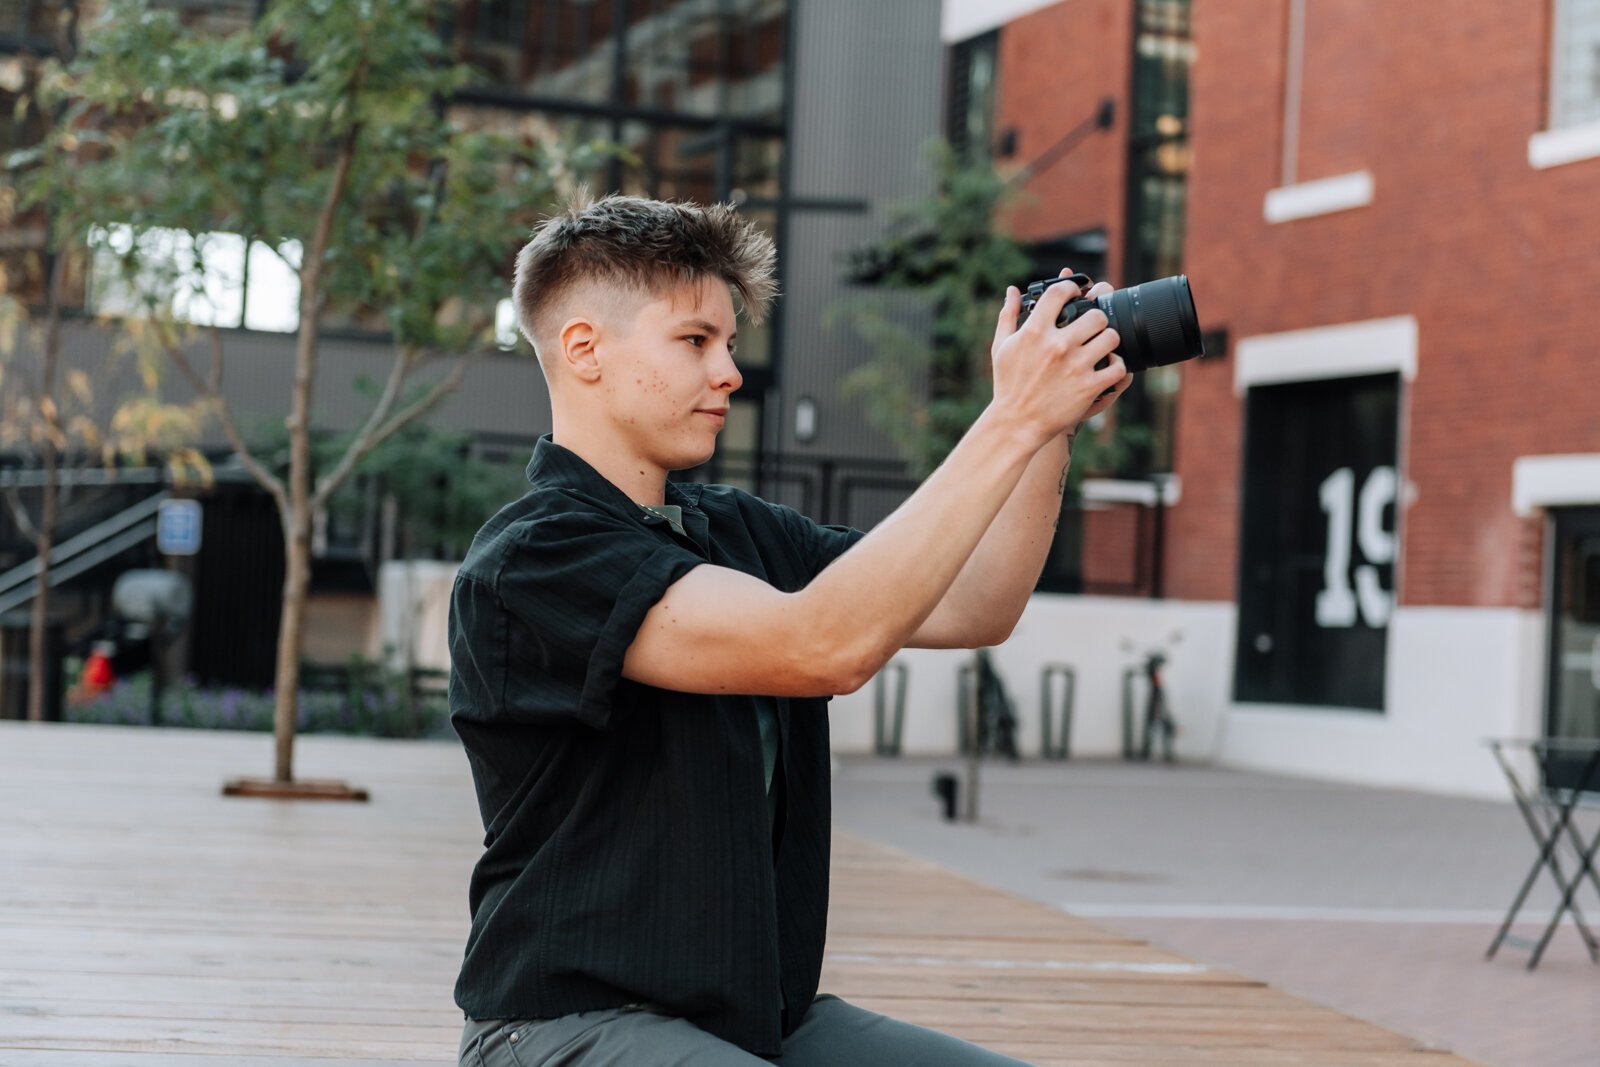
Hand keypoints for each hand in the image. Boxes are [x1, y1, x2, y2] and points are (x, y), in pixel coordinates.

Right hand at [989, 268, 1128, 446]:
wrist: (1016, 423)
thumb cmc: (1008, 384)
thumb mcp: (1001, 347)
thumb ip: (1008, 315)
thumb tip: (1012, 291)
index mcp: (1035, 331)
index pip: (1061, 292)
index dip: (1071, 287)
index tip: (1075, 293)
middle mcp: (1057, 346)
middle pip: (1095, 314)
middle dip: (1096, 318)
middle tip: (1092, 326)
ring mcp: (1075, 366)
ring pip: (1111, 337)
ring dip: (1109, 340)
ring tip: (1102, 346)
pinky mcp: (1089, 386)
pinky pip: (1118, 368)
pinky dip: (1117, 366)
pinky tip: (1107, 367)